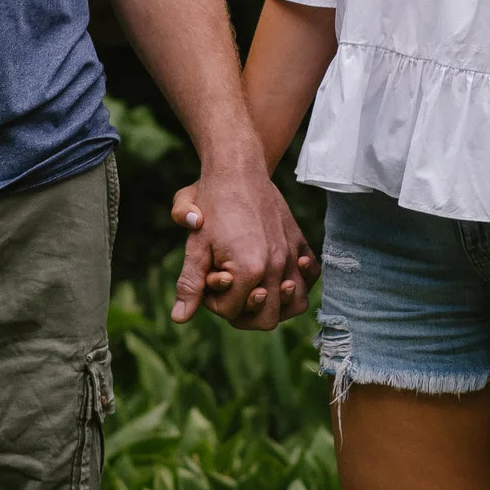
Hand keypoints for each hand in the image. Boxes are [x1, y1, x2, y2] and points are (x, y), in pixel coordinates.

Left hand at [169, 174, 315, 327]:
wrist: (238, 169)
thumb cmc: (212, 204)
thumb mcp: (195, 245)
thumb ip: (190, 284)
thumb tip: (179, 318)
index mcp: (248, 270)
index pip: (232, 312)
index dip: (214, 302)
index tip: (208, 278)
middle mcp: (276, 266)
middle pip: (267, 320)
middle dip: (244, 312)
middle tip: (230, 291)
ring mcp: (292, 254)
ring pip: (296, 304)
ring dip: (277, 306)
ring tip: (258, 292)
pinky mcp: (300, 241)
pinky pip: (311, 275)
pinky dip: (300, 282)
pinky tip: (282, 275)